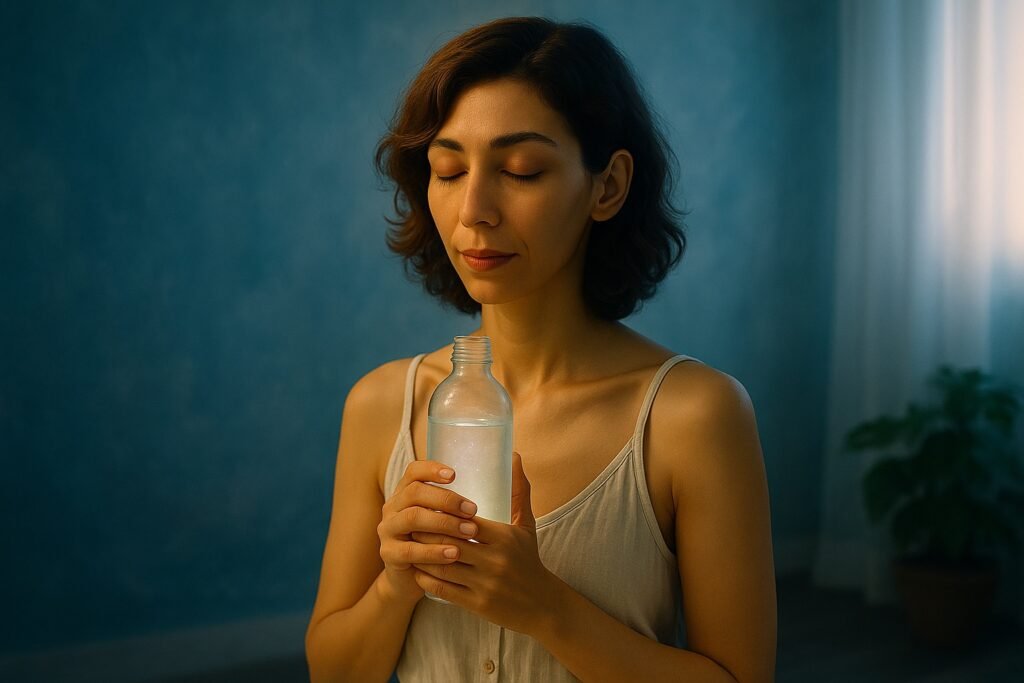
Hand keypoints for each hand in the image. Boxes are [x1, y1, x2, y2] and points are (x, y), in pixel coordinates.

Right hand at [378, 460, 480, 604]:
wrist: (416, 580)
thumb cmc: (443, 541)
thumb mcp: (458, 517)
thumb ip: (483, 490)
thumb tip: (513, 457)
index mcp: (410, 491)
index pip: (415, 470)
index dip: (432, 469)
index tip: (456, 474)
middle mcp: (395, 506)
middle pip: (414, 492)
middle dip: (445, 499)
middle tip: (473, 510)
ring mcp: (389, 529)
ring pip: (412, 518)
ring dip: (442, 523)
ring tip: (469, 532)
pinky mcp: (390, 554)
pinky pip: (409, 550)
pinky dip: (432, 552)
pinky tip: (453, 554)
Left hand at [411, 452, 559, 634]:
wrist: (541, 604)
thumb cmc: (528, 558)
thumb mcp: (526, 524)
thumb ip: (519, 490)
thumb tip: (515, 455)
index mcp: (504, 537)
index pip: (464, 519)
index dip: (443, 511)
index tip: (427, 504)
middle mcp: (494, 560)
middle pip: (448, 540)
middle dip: (426, 530)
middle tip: (411, 521)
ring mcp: (484, 584)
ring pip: (442, 565)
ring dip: (422, 553)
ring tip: (410, 542)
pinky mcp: (477, 604)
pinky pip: (442, 589)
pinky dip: (426, 578)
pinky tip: (418, 569)